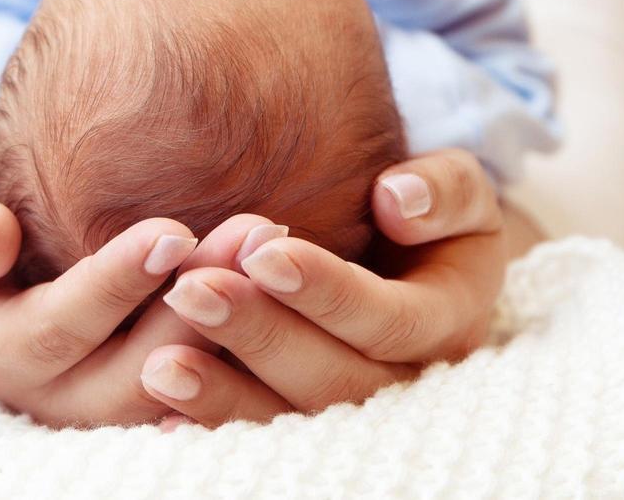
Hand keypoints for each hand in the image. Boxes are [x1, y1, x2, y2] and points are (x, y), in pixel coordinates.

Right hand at [0, 174, 274, 426]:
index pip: (56, 329)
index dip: (113, 285)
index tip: (173, 230)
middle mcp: (53, 398)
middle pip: (131, 373)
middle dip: (194, 306)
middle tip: (252, 236)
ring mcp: (108, 406)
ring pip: (181, 387)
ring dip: (233, 324)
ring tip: (275, 251)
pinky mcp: (157, 400)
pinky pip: (210, 391)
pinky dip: (249, 346)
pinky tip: (291, 290)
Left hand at [141, 150, 516, 425]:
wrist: (420, 264)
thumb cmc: (432, 218)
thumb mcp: (462, 194)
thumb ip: (444, 192)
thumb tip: (398, 199)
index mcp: (445, 323)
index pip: (389, 320)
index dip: (327, 291)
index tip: (264, 252)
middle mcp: (403, 380)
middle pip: (334, 380)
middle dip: (261, 336)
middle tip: (193, 292)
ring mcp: (353, 410)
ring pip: (292, 418)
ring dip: (224, 395)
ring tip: (161, 365)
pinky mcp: (304, 415)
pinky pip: (260, 432)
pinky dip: (210, 422)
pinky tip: (162, 406)